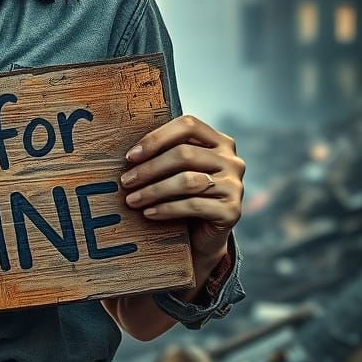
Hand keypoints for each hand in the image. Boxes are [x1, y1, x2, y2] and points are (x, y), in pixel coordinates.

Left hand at [119, 114, 244, 261]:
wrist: (203, 235)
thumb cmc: (183, 196)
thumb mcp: (176, 171)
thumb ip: (165, 154)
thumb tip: (131, 154)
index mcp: (220, 142)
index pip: (188, 125)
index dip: (157, 138)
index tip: (131, 156)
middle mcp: (232, 160)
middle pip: (184, 154)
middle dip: (149, 168)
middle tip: (126, 181)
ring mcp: (235, 186)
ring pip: (188, 181)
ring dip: (153, 191)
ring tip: (132, 199)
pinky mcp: (233, 211)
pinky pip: (193, 205)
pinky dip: (166, 209)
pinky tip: (149, 213)